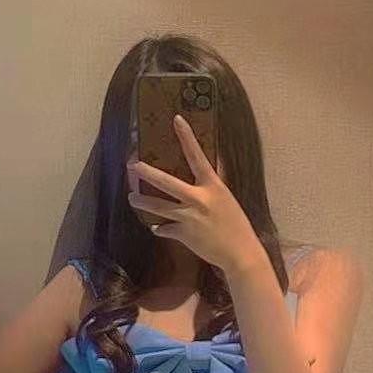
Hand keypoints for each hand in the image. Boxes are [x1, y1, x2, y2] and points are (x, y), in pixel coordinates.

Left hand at [128, 113, 262, 275]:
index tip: (176, 120)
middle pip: (166, 182)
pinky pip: (164, 229)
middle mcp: (198, 199)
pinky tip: (156, 228)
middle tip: (132, 165)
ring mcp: (188, 217)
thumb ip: (213, 183)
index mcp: (212, 186)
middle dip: (147, 173)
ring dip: (142, 203)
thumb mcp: (226, 198)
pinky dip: (160, 228)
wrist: (240, 252)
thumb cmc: (236, 224)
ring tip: (132, 198)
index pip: (197, 156)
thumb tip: (211, 165)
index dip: (187, 137)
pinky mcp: (183, 234)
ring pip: (158, 207)